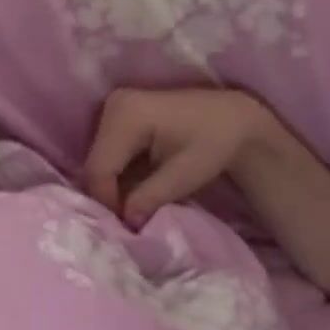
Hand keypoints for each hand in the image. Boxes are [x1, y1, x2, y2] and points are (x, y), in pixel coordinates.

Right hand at [84, 88, 271, 226]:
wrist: (232, 119)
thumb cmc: (214, 143)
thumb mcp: (185, 175)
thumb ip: (151, 197)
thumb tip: (126, 221)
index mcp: (128, 114)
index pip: (100, 168)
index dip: (109, 201)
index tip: (130, 224)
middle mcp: (113, 105)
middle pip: (96, 165)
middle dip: (111, 196)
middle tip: (135, 218)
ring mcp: (113, 107)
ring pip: (100, 162)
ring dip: (115, 187)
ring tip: (140, 204)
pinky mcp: (118, 115)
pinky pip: (108, 154)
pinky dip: (121, 175)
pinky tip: (140, 187)